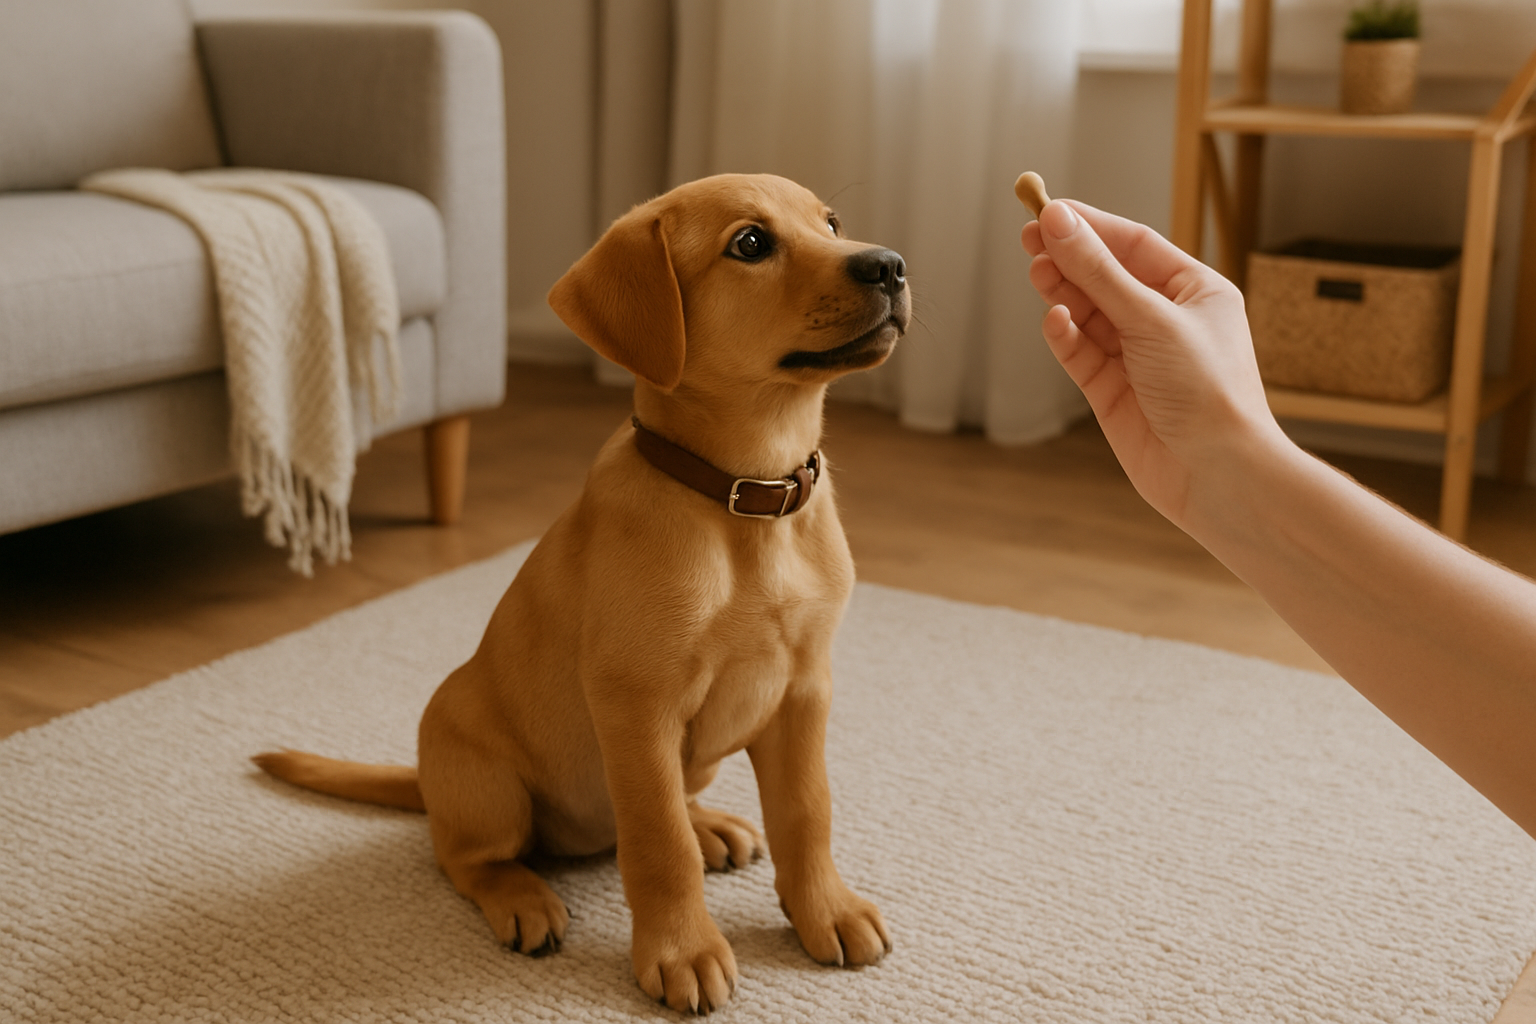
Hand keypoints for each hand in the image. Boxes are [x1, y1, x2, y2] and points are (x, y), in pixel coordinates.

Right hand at [1022, 200, 1286, 527]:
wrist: (1219, 474)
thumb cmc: (1209, 392)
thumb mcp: (1151, 319)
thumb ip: (1098, 272)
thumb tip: (1059, 222)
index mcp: (1194, 292)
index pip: (1133, 245)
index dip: (1089, 226)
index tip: (1048, 210)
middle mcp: (1165, 321)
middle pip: (1105, 277)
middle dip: (1069, 258)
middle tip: (1029, 239)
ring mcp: (1137, 358)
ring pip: (1088, 314)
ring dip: (1063, 293)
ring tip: (1038, 273)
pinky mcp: (1113, 393)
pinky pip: (1081, 353)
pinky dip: (1065, 336)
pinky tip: (1054, 321)